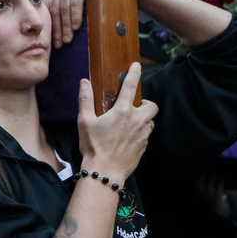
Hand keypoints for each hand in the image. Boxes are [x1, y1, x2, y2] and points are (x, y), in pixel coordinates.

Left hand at [44, 0, 122, 48]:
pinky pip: (75, 2)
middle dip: (57, 28)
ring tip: (68, 39)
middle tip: (60, 44)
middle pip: (55, 8)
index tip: (53, 40)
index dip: (50, 25)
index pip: (49, 7)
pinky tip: (76, 27)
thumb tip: (53, 32)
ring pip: (64, 7)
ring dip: (66, 25)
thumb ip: (63, 7)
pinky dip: (75, 16)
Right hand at [77, 65, 154, 180]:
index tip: (137, 65)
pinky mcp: (144, 147)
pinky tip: (127, 139)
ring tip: (129, 125)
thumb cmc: (93, 146)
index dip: (134, 73)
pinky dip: (140, 134)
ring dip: (143, 120)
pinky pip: (146, 136)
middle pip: (152, 106)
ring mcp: (143, 135)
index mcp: (122, 111)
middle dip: (146, 104)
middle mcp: (136, 121)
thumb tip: (84, 82)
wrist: (105, 172)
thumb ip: (85, 100)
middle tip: (134, 107)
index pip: (130, 86)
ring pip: (150, 122)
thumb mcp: (84, 121)